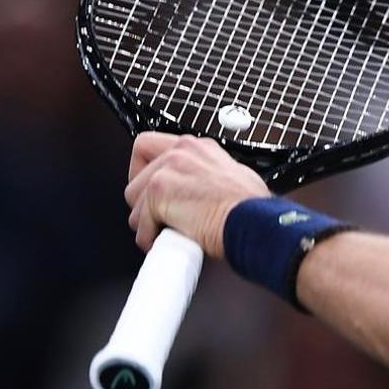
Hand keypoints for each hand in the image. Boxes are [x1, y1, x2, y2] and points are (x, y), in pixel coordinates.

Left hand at [125, 132, 270, 257]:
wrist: (254, 224)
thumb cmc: (253, 209)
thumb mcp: (235, 178)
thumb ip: (209, 178)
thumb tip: (201, 193)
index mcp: (198, 148)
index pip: (151, 145)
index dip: (146, 170)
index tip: (153, 189)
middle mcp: (181, 152)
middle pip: (138, 172)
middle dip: (144, 198)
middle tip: (158, 215)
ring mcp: (168, 170)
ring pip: (134, 197)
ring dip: (146, 219)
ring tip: (164, 231)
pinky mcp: (159, 192)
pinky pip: (140, 221)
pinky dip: (149, 238)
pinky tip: (165, 243)